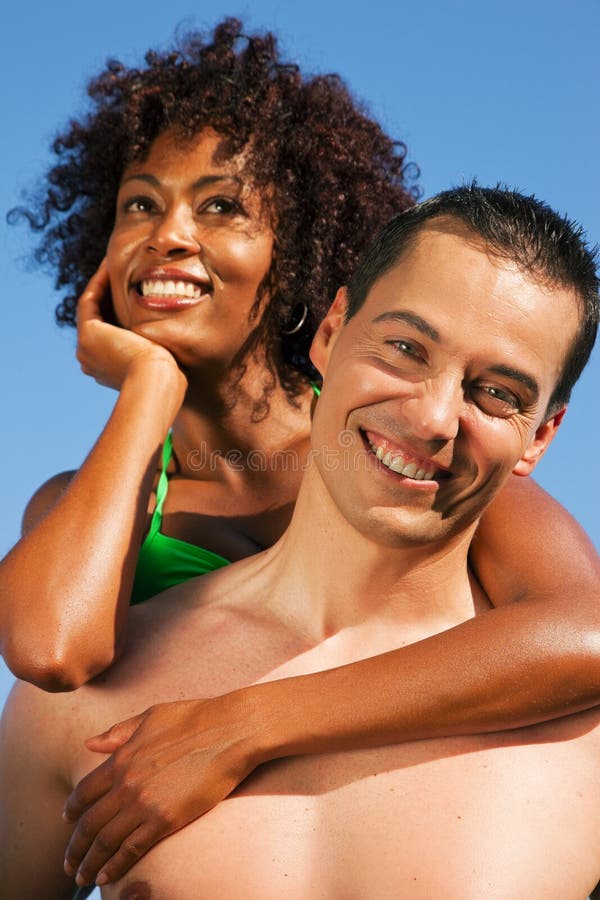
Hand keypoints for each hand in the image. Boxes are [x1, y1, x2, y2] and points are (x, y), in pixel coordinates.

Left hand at [63, 693, 261, 886]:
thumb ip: (119, 733)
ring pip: (105, 842)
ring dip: (89, 863)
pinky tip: (106, 876)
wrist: (230, 730)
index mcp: (121, 757)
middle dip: (75, 848)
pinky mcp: (165, 820)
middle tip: (69, 863)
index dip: (72, 810)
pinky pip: (131, 850)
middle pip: (89, 823)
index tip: (68, 822)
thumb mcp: (151, 717)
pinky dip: (114, 866)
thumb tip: (90, 743)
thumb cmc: (195, 718)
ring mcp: (144, 803)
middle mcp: (126, 783)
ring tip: (81, 877)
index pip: (84, 792)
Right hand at [76, 259, 181, 390]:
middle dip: (109, 296)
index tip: (136, 290)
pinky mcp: (87, 334)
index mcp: (108, 369)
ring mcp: (86, 348)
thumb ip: (164, 350)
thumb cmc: (169, 377)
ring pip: (92, 308)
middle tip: (123, 272)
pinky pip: (89, 300)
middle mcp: (92, 360)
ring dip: (102, 284)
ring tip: (115, 263)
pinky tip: (111, 264)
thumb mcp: (166, 362)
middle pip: (100, 320)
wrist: (157, 380)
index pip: (113, 333)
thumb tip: (177, 342)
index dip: (121, 310)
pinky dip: (99, 281)